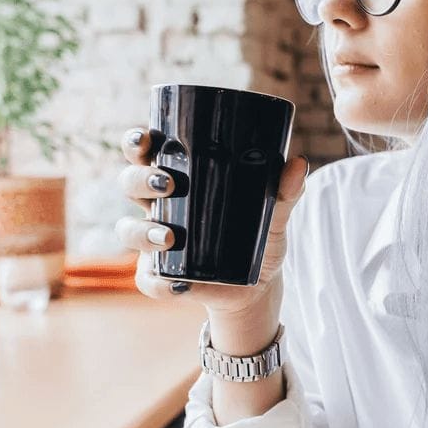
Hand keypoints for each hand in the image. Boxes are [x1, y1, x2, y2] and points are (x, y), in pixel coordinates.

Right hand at [113, 126, 309, 317]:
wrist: (259, 287)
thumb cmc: (259, 238)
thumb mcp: (274, 215)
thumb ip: (285, 192)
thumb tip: (299, 163)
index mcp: (180, 180)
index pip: (146, 153)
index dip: (136, 143)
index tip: (144, 140)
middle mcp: (160, 207)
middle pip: (130, 184)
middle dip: (139, 180)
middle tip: (167, 184)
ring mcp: (155, 243)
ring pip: (129, 230)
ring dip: (143, 231)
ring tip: (171, 237)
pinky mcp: (160, 277)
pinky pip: (148, 280)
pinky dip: (159, 283)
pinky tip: (178, 284)